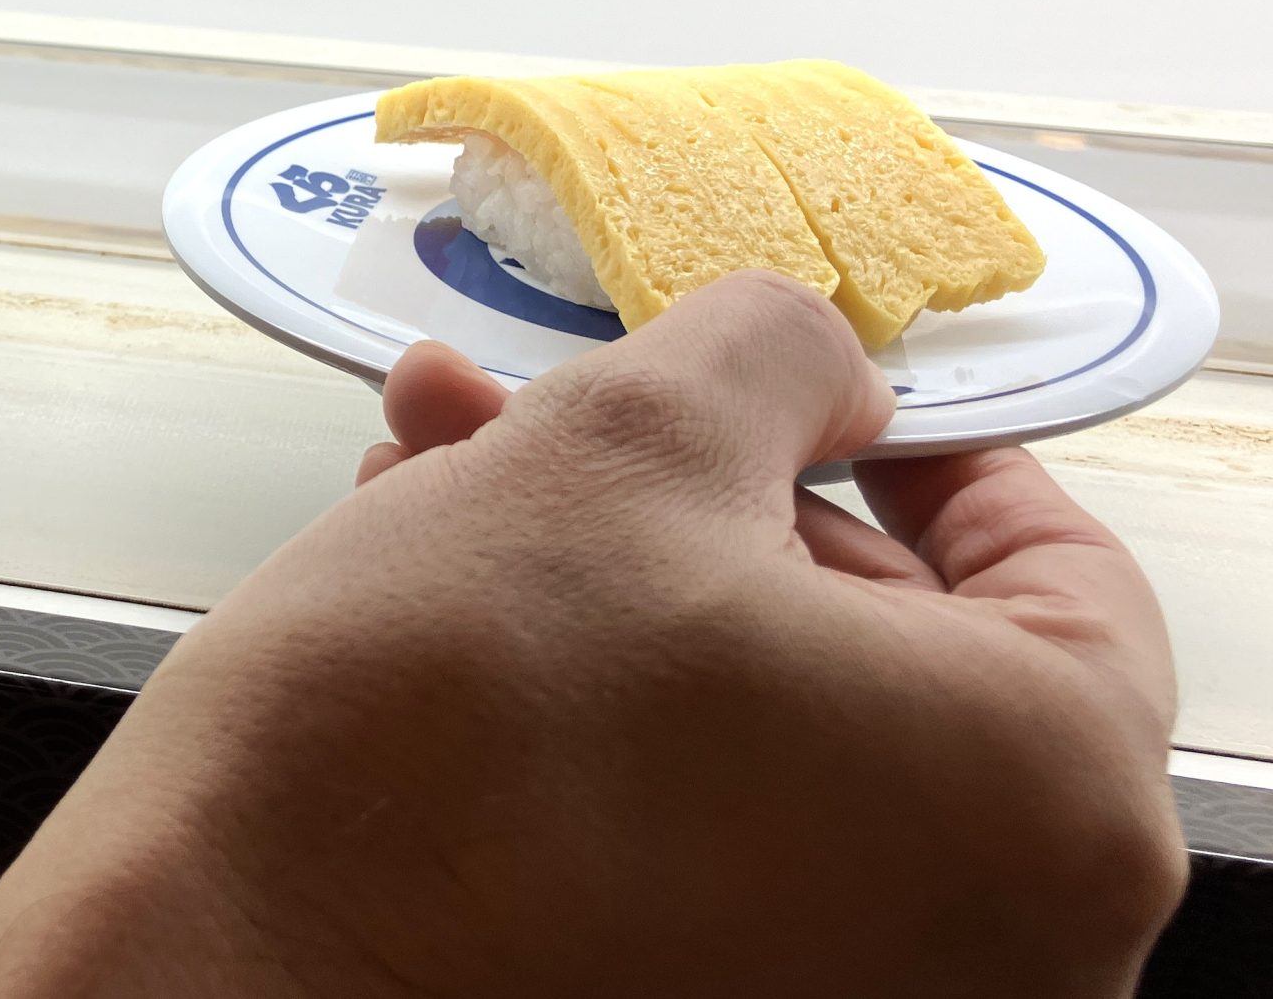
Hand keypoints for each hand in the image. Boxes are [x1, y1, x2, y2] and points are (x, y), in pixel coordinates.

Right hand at [0, 273, 1183, 998]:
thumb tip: (818, 373)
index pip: (1062, 570)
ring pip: (765, 727)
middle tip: (569, 404)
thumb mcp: (628, 436)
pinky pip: (699, 827)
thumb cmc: (445, 719)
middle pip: (886, 650)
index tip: (810, 394)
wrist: (232, 947)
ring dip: (618, 572)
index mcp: (1041, 805)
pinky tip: (445, 580)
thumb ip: (778, 355)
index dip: (918, 442)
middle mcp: (991, 952)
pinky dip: (601, 702)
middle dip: (703, 494)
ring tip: (454, 464)